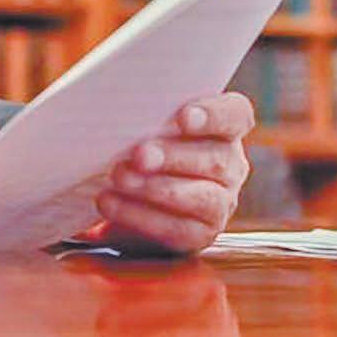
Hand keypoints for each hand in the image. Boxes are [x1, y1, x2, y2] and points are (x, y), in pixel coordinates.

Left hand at [92, 93, 254, 254]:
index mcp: (224, 129)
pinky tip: (111, 204)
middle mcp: (230, 165)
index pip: (235, 115)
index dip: (214, 114)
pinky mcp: (201, 234)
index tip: (183, 116)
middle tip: (138, 155)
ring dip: (156, 188)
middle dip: (173, 157)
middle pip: (215, 159)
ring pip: (202, 197)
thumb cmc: (138, 144)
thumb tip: (100, 102)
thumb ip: (138, 114)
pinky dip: (141, 217)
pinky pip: (178, 229)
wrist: (131, 194)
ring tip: (119, 178)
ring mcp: (221, 202)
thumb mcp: (142, 124)